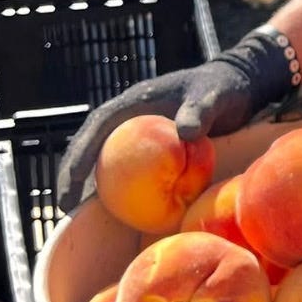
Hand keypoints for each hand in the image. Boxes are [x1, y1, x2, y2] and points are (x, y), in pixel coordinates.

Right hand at [56, 27, 296, 214]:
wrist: (237, 86)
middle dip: (72, 173)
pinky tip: (115, 210)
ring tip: (76, 214)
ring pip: (103, 158)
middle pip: (90, 145)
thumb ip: (201, 110)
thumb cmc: (223, 88)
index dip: (79, 154)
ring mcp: (137, 133)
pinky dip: (116, 185)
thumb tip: (186, 134)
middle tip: (64, 207)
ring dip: (88, 182)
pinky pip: (127, 167)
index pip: (97, 127)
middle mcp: (129, 118)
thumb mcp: (214, 96)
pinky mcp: (150, 146)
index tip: (71, 181)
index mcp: (134, 102)